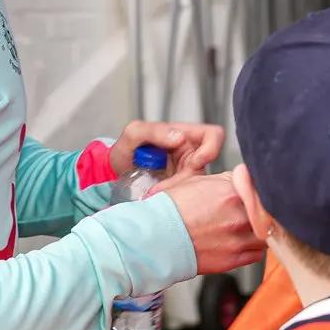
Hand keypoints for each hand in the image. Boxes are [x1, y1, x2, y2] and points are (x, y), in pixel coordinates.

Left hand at [109, 120, 224, 190]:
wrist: (115, 171)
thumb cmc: (126, 148)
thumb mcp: (134, 133)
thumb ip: (154, 130)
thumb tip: (180, 137)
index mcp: (184, 135)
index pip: (213, 136)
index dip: (211, 149)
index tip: (194, 162)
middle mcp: (190, 154)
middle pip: (207, 168)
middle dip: (186, 180)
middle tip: (165, 184)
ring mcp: (186, 174)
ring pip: (196, 186)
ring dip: (175, 190)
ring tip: (154, 190)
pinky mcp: (180, 189)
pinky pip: (185, 196)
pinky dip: (172, 198)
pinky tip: (155, 195)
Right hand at [164, 172, 264, 274]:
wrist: (155, 238)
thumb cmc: (170, 210)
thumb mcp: (195, 182)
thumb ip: (223, 181)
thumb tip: (238, 179)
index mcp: (230, 191)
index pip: (257, 187)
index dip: (254, 190)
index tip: (252, 193)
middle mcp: (238, 215)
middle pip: (266, 210)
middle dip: (260, 209)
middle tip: (253, 210)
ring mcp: (238, 238)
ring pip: (266, 233)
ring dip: (260, 230)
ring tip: (247, 228)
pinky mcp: (234, 259)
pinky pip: (258, 253)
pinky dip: (254, 248)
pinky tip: (242, 242)